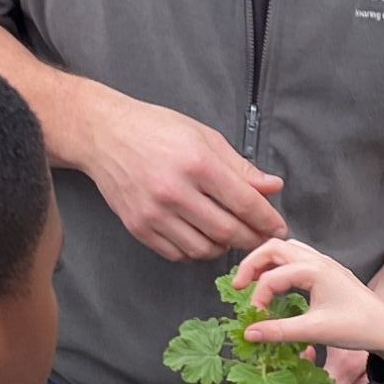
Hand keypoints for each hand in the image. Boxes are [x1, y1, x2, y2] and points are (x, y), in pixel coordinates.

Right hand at [84, 92, 285, 261]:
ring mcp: (154, 213)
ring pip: (203, 249)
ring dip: (224, 248)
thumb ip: (241, 167)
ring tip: (230, 235)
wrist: (105, 135)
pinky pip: (177, 253)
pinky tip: (202, 237)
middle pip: (227, 232)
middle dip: (252, 239)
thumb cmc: (157, 130)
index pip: (245, 203)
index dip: (268, 220)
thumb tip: (272, 187)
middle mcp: (175, 192)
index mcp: (198, 164)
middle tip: (260, 237)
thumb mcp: (205, 137)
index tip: (278, 228)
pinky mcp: (138, 227)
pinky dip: (195, 251)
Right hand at [233, 238, 383, 365]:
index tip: (254, 320)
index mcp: (313, 270)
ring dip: (267, 261)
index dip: (256, 297)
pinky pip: (298, 256)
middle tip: (237, 286)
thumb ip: (278, 331)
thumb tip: (248, 332)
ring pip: (286, 249)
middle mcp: (318, 260)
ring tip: (253, 282)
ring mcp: (324, 263)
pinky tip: (279, 282)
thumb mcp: (314, 331)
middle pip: (273, 247)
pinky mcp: (329, 270)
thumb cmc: (356, 327)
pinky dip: (281, 264)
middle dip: (252, 264)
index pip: (271, 277)